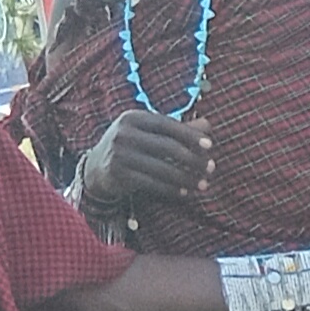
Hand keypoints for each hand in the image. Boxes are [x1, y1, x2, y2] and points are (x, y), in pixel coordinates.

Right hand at [77, 111, 211, 222]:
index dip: (190, 135)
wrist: (98, 167)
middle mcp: (124, 133)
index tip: (210, 146)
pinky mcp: (118, 174)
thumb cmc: (133, 146)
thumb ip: (178, 130)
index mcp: (133, 117)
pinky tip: (186, 193)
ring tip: (203, 185)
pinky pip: (152, 183)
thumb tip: (208, 125)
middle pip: (167, 146)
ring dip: (186, 178)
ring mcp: (119, 154)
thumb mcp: (150, 133)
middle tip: (211, 168)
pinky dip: (171, 189)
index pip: (167, 125)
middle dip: (192, 159)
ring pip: (161, 168)